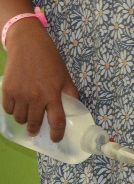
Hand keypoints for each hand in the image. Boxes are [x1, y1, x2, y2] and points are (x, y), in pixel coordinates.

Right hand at [1, 23, 78, 141]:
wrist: (28, 45)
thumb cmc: (49, 58)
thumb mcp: (64, 74)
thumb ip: (69, 90)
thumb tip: (75, 103)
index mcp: (52, 94)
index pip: (56, 120)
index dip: (57, 133)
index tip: (56, 139)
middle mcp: (35, 97)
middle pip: (34, 123)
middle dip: (36, 129)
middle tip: (36, 130)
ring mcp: (19, 95)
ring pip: (20, 118)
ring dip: (24, 119)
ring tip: (28, 114)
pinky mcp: (7, 91)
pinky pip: (7, 109)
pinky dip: (12, 110)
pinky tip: (17, 105)